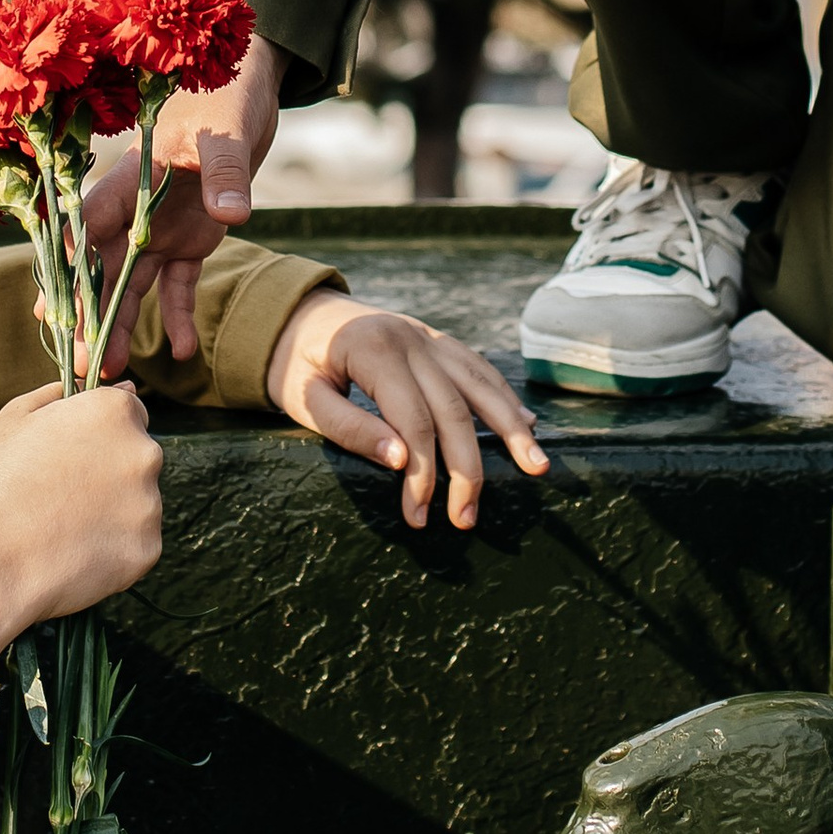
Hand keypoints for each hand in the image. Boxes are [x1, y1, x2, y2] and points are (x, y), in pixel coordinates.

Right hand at [0, 384, 162, 677]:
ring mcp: (149, 504)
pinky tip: (72, 555)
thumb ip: (62, 394)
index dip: (98, 434)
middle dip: (109, 474)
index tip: (71, 457)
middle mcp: (144, 452)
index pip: (129, 412)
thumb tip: (93, 384)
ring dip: (111, 514)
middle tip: (61, 497)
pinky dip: (112, 552)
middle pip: (137, 458)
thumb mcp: (15, 418)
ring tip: (61, 530)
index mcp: (114, 412)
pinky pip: (135, 546)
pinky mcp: (146, 551)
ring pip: (138, 505)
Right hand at [80, 33, 284, 373]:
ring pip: (134, 285)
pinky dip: (181, 315)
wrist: (253, 84)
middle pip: (104, 267)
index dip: (73, 269)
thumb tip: (232, 215)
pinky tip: (185, 352)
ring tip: (115, 374)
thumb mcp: (227, 131)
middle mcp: (138, 208)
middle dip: (91, 315)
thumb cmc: (226, 92)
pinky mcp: (194, 236)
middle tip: (81, 364)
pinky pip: (180, 284)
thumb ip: (226, 173)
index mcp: (131, 177)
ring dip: (124, 326)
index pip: (91, 226)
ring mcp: (163, 225)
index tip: (56, 312)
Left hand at [265, 292, 548, 530]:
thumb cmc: (296, 365)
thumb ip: (349, 428)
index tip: (419, 515)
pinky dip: (503, 397)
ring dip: (510, 429)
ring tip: (536, 467)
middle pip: (452, 409)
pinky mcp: (436, 340)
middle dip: (466, 470)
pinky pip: (478, 368)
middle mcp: (410, 339)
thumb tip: (400, 460)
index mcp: (374, 351)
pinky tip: (525, 424)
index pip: (413, 421)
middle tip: (467, 519)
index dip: (422, 472)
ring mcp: (428, 336)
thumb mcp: (305, 399)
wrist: (296, 314)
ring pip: (480, 384)